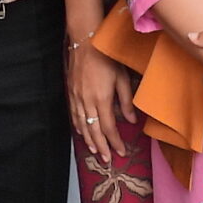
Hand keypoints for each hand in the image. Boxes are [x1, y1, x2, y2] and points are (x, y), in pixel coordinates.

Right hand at [67, 40, 139, 162]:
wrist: (85, 42)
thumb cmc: (107, 57)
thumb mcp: (122, 78)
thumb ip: (126, 101)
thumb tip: (131, 121)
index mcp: (102, 99)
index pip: (109, 128)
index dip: (115, 142)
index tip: (121, 151)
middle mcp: (87, 101)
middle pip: (94, 131)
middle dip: (102, 147)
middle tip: (107, 160)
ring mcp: (77, 98)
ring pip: (82, 125)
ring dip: (89, 140)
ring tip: (95, 151)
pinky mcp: (71, 92)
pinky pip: (74, 115)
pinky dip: (78, 126)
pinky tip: (82, 132)